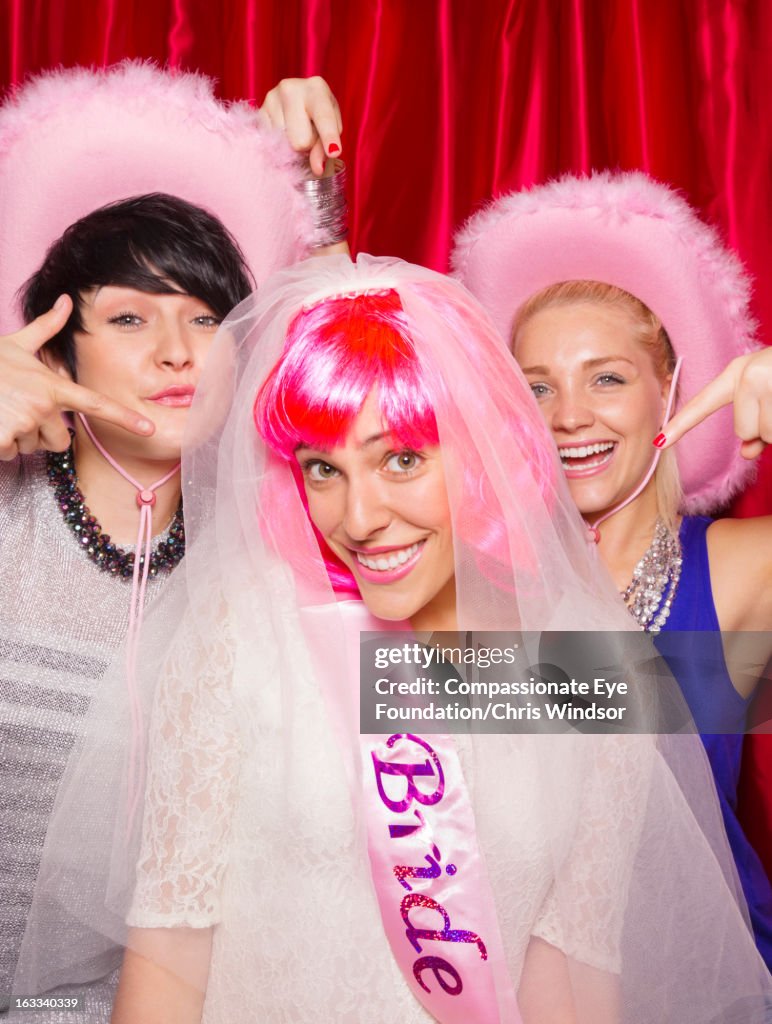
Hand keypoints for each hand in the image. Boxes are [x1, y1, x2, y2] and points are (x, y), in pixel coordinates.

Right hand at [0, 295, 154, 459]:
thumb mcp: (16, 343)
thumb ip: (46, 328)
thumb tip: (66, 300)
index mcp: (52, 385)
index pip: (95, 404)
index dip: (124, 418)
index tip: (150, 429)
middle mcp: (43, 404)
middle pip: (59, 440)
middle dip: (41, 434)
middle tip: (18, 412)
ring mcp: (24, 421)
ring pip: (33, 448)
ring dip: (18, 438)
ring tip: (2, 413)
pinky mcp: (3, 437)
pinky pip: (10, 454)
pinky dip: (0, 445)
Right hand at [260, 76, 341, 175]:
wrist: (298, 100)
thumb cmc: (320, 115)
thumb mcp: (332, 128)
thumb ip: (325, 147)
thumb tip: (317, 169)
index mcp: (316, 88)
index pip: (323, 118)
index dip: (329, 137)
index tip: (334, 153)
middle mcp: (291, 89)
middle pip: (301, 142)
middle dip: (307, 146)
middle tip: (309, 134)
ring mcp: (271, 99)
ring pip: (284, 146)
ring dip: (292, 145)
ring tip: (296, 130)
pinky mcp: (259, 112)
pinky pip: (271, 144)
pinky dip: (280, 144)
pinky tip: (284, 132)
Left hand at [655, 349, 771, 458]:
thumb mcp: (771, 397)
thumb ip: (755, 427)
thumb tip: (746, 453)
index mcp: (737, 373)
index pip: (702, 404)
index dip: (679, 425)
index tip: (657, 442)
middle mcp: (745, 374)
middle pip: (743, 431)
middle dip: (766, 428)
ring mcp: (761, 378)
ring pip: (764, 433)